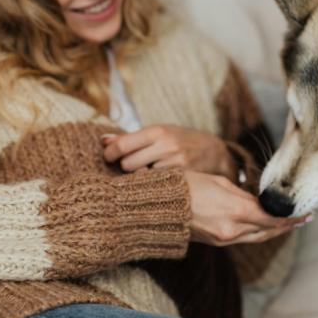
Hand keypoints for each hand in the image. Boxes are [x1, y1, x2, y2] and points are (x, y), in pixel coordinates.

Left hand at [102, 125, 235, 177]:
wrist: (215, 152)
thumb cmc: (181, 140)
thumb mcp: (158, 133)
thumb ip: (131, 138)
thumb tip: (102, 140)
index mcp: (157, 131)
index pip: (122, 145)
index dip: (110, 154)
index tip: (108, 158)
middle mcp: (166, 145)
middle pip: (128, 164)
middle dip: (126, 167)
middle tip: (132, 166)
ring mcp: (176, 163)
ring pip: (141, 177)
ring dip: (140, 178)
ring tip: (147, 173)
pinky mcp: (184, 178)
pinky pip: (157, 185)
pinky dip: (154, 185)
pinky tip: (159, 182)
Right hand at [183, 170, 308, 245]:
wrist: (159, 207)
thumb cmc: (187, 186)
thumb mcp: (219, 182)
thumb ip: (242, 194)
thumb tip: (256, 201)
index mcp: (236, 210)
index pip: (272, 217)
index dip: (291, 218)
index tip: (306, 214)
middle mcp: (233, 229)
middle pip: (268, 230)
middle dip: (286, 226)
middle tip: (302, 219)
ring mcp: (224, 239)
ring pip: (257, 236)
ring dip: (272, 230)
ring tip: (285, 223)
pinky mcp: (216, 242)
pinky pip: (243, 238)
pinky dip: (256, 232)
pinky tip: (262, 225)